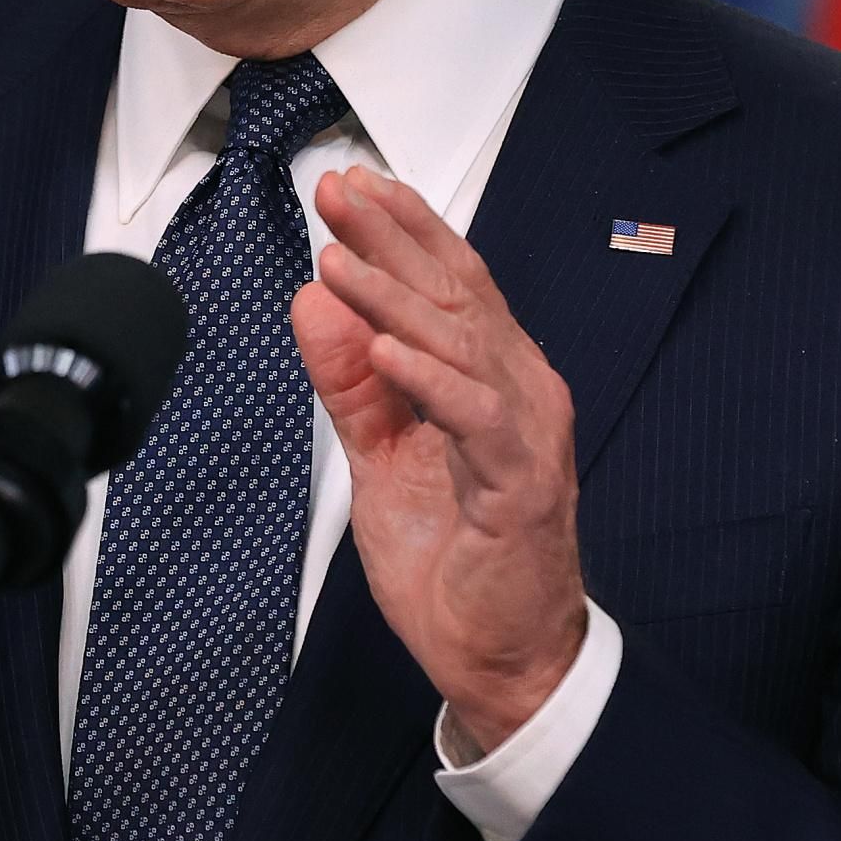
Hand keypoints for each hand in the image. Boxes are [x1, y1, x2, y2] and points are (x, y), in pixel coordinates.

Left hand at [290, 168, 587, 761]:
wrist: (500, 653)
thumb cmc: (455, 558)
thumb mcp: (381, 457)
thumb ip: (351, 382)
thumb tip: (314, 301)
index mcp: (491, 377)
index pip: (448, 284)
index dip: (401, 231)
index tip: (346, 186)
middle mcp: (519, 389)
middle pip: (455, 295)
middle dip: (393, 239)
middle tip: (337, 192)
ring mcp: (526, 432)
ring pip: (459, 345)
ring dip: (395, 299)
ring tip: (337, 261)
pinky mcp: (521, 483)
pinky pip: (475, 417)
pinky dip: (429, 380)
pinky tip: (384, 349)